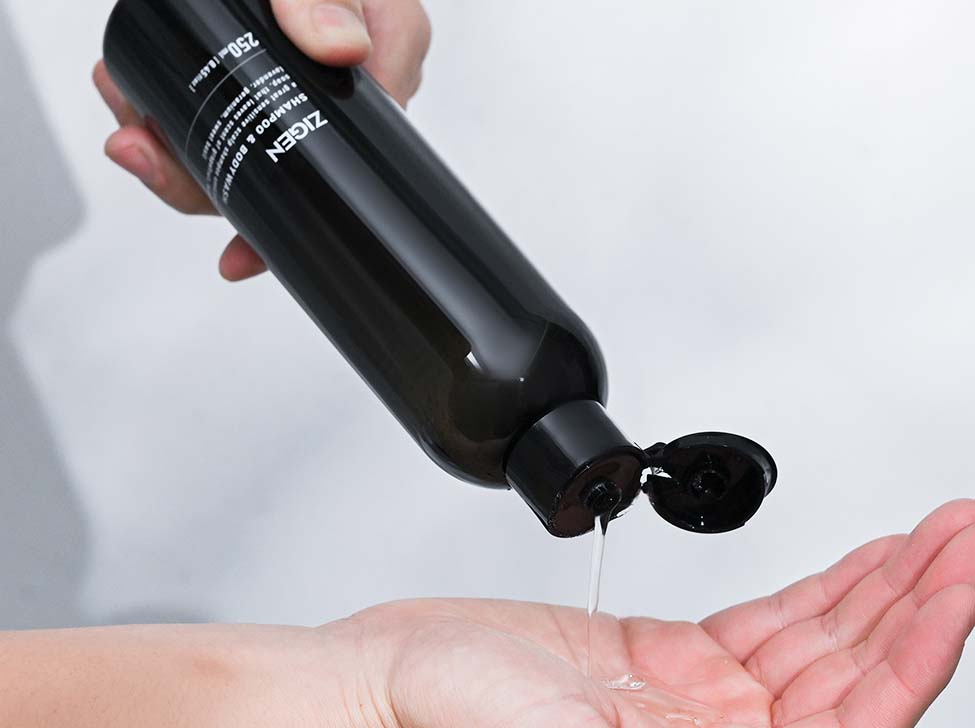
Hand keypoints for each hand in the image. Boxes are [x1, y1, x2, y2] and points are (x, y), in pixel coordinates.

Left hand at [92, 0, 430, 281]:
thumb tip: (339, 49)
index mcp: (386, 50)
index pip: (360, 153)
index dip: (303, 208)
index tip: (245, 247)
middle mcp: (347, 79)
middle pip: (295, 168)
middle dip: (210, 181)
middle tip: (145, 153)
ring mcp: (303, 81)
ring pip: (253, 152)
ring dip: (180, 154)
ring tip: (129, 124)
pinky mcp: (263, 75)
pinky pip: (228, 123)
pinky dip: (175, 127)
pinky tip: (139, 114)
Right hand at [340, 499, 974, 726]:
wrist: (390, 680)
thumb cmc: (449, 716)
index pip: (856, 718)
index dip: (917, 647)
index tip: (956, 581)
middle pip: (854, 671)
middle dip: (918, 597)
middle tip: (965, 535)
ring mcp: (699, 702)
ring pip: (822, 639)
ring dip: (884, 583)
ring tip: (939, 534)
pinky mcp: (668, 659)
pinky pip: (771, 619)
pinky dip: (824, 586)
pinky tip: (863, 562)